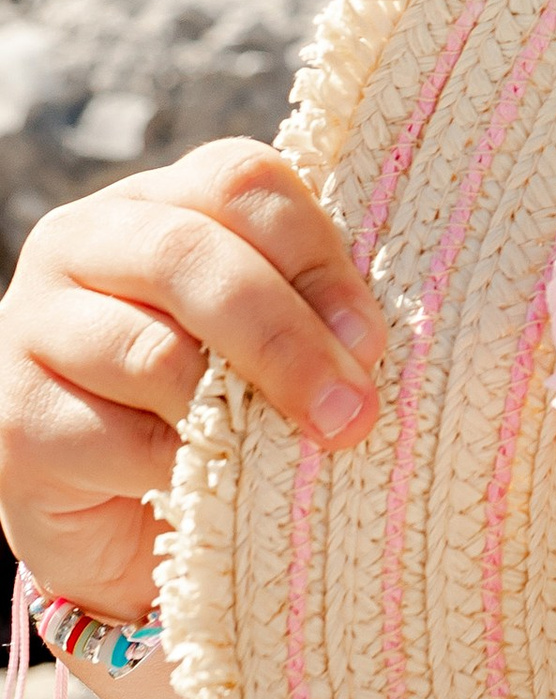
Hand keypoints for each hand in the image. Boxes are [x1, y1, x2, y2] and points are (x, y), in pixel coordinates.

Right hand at [0, 142, 384, 623]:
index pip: (241, 184)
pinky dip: (179, 469)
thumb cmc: (223, 403)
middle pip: (190, 257)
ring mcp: (35, 324)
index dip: (315, 259)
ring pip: (151, 351)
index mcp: (166, 199)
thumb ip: (315, 316)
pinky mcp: (13, 418)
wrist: (124, 514)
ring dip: (237, 412)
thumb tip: (376, 349)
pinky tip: (217, 490)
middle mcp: (87, 241)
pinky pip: (109, 436)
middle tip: (350, 413)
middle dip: (285, 339)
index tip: (372, 342)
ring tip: (297, 456)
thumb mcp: (273, 343)